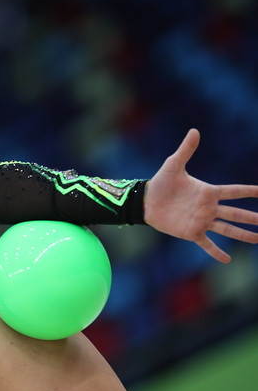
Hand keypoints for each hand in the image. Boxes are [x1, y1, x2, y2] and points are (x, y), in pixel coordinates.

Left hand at [144, 129, 257, 262]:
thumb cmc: (159, 182)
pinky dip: (216, 252)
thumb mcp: (173, 165)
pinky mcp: (191, 232)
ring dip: (242, 234)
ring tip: (257, 239)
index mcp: (208, 191)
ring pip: (227, 229)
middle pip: (236, 213)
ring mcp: (201, 221)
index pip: (234, 192)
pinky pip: (206, 244)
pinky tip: (227, 260)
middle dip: (252, 217)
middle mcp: (208, 207)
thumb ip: (186, 150)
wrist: (144, 201)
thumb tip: (195, 131)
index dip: (250, 192)